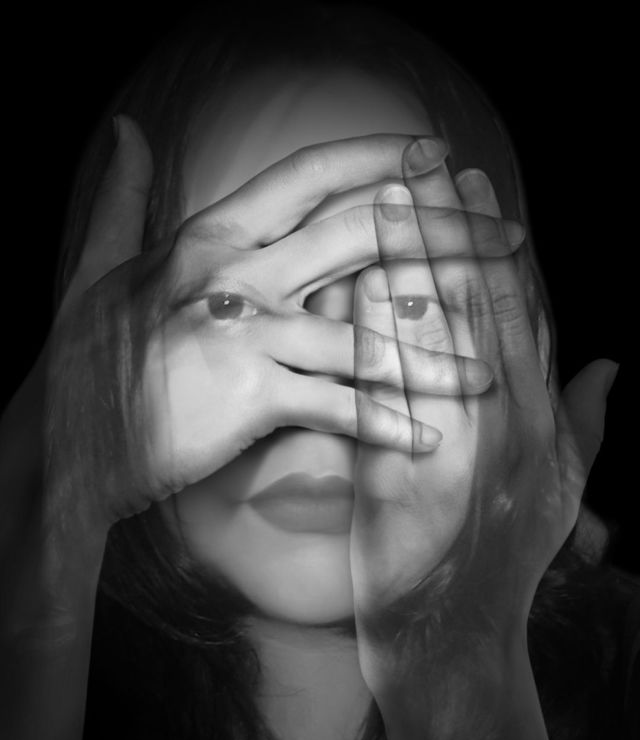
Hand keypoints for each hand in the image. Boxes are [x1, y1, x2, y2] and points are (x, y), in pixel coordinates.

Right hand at [50, 121, 498, 528]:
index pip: (309, 176)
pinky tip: (428, 436)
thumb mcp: (100, 267)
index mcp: (210, 234)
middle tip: (507, 239)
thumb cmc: (88, 359)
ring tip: (490, 369)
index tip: (436, 157)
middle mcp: (236, 270)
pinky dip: (385, 421)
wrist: (64, 441)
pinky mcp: (250, 393)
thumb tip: (126, 128)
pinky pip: (337, 403)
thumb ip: (122, 197)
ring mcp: (245, 330)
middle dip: (444, 234)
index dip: (379, 159)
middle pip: (362, 234)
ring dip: (436, 350)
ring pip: (365, 329)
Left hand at [350, 138, 616, 739]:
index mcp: (539, 415)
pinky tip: (344, 282)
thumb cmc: (508, 555)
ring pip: (426, 335)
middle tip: (418, 163)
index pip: (516, 308)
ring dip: (400, 261)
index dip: (492, 241)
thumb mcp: (565, 489)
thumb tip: (610, 361)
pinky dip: (362, 332)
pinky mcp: (397, 474)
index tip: (473, 186)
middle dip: (443, 229)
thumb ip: (588, 421)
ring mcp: (450, 445)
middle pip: (470, 306)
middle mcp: (502, 421)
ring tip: (380, 200)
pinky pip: (377, 388)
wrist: (454, 631)